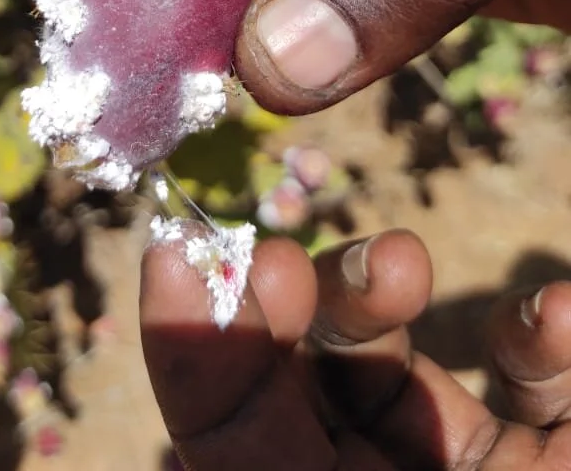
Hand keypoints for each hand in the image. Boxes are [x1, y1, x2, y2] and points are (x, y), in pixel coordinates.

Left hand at [142, 227, 570, 469]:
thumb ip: (250, 446)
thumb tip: (174, 283)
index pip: (224, 427)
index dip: (193, 345)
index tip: (173, 254)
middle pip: (310, 370)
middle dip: (297, 303)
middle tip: (288, 267)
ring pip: (401, 355)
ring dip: (380, 289)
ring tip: (399, 263)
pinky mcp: (558, 461)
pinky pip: (543, 387)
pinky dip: (547, 338)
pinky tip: (560, 319)